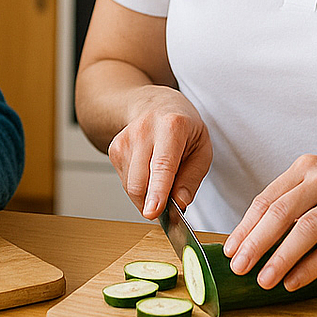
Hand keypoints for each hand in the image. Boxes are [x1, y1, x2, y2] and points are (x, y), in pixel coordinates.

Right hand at [106, 86, 212, 220]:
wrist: (155, 104)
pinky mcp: (114, 149)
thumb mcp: (202, 149)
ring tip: (162, 179)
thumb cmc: (183, 127)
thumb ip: (192, 178)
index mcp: (172, 126)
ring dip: (146, 196)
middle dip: (151, 204)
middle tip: (168, 209)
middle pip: (139, 181)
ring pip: (130, 186)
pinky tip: (149, 171)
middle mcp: (144, 130)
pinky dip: (138, 187)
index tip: (152, 212)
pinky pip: (125, 182)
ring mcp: (125, 139)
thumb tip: (179, 203)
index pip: (162, 165)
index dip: (158, 191)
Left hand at [222, 155, 316, 290]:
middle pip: (280, 212)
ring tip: (264, 280)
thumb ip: (294, 200)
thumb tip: (255, 237)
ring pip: (306, 230)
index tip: (230, 250)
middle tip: (238, 267)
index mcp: (306, 167)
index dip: (245, 226)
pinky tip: (295, 281)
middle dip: (255, 243)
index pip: (266, 198)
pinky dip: (312, 266)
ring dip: (281, 258)